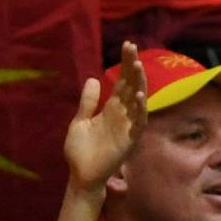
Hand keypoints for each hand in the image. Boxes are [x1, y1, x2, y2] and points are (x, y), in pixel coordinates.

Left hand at [62, 40, 145, 193]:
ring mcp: (128, 125)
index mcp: (111, 108)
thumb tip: (93, 79)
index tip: (127, 46)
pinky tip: (140, 96)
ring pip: (138, 101)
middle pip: (132, 86)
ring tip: (137, 65)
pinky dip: (141, 110)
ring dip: (139, 84)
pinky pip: (139, 123)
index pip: (122, 81)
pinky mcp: (129, 140)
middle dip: (133, 67)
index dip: (125, 64)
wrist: (80, 174)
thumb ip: (88, 102)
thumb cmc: (81, 150)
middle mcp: (123, 114)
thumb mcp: (80, 121)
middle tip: (132, 48)